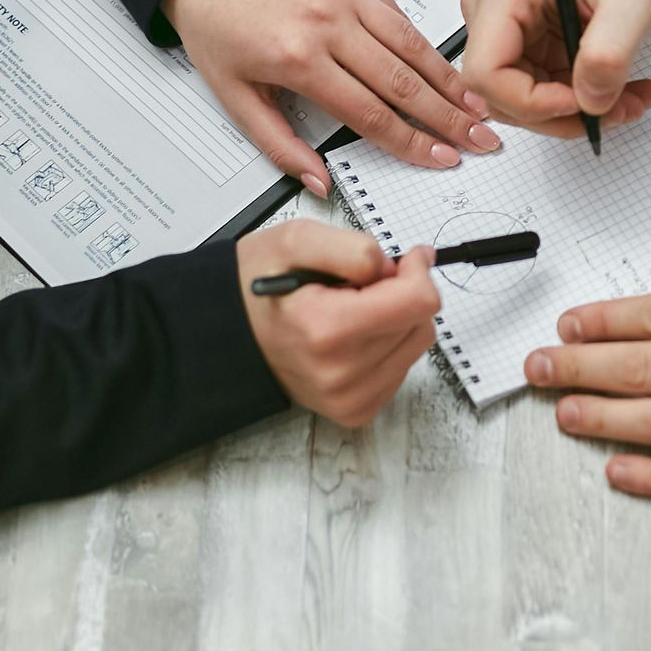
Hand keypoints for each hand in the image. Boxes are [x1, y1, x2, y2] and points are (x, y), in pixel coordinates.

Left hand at [166, 0, 500, 194]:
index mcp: (298, 58)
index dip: (412, 142)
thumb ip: (280, 146)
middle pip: (403, 81)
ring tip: (475, 105)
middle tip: (479, 138)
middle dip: (448, 117)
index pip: (371, 113)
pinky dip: (421, 42)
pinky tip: (441, 66)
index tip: (439, 157)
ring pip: (411, 44)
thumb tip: (318, 181)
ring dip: (448, 79)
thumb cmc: (217, 28)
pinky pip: (396, 12)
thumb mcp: (235, 98)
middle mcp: (327, 21)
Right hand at [238, 220, 441, 426]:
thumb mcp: (297, 239)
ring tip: (351, 309)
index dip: (416, 271)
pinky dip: (387, 344)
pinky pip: (400, 369)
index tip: (401, 260)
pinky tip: (353, 335)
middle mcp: (340, 373)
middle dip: (401, 293)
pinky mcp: (355, 410)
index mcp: (327, 328)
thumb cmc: (259, 285)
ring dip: (395, 319)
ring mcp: (348, 398)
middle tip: (361, 284)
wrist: (228, 333)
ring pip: (415, 345)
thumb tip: (398, 268)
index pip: (419, 301)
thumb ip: (355, 248)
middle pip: (421, 322)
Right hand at [459, 0, 650, 137]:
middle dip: (563, 114)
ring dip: (580, 112)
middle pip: (502, 96)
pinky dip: (586, 102)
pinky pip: (547, 95)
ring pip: (527, 103)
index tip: (581, 102)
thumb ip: (609, 51)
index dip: (530, 101)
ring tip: (629, 98)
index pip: (485, 72)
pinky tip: (622, 90)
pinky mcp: (534, 48)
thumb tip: (589, 100)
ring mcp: (514, 34)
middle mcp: (498, 13)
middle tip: (617, 109)